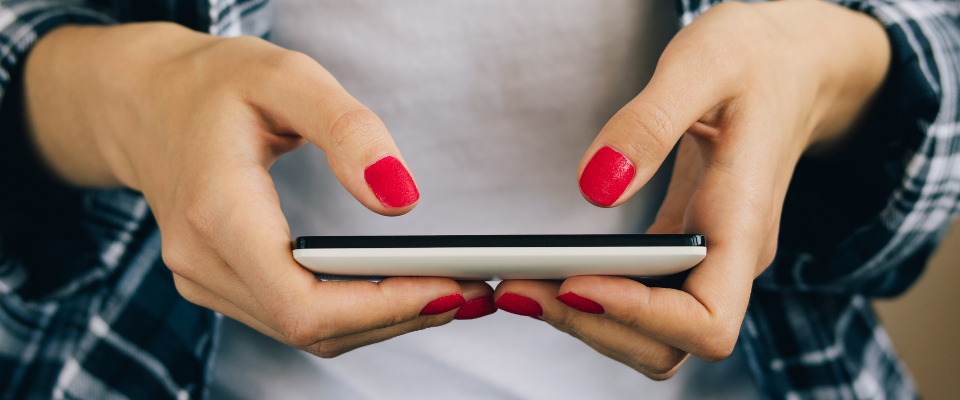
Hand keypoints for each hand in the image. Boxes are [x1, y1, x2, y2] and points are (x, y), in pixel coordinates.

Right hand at [23, 22, 495, 356]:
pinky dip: (353, 312)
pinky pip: (294, 318)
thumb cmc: (215, 84)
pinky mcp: (218, 284)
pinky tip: (399, 288)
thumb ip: (349, 131)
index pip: (305, 303)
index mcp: (217, 213)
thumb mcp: (285, 77)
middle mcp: (203, 262)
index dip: (385, 308)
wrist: (145, 103)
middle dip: (401, 316)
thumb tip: (403, 201)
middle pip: (314, 329)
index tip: (452, 288)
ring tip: (452, 289)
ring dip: (384, 319)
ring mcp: (205, 281)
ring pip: (308, 333)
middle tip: (474, 290)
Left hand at [495, 0, 889, 377]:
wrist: (794, 65)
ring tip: (517, 285)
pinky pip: (639, 300)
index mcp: (745, 223)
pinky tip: (546, 272)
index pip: (708, 320)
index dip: (642, 316)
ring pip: (651, 334)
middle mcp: (731, 258)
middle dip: (592, 326)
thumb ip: (650, 123)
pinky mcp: (685, 249)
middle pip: (670, 345)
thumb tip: (596, 189)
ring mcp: (709, 259)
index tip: (576, 282)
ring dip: (584, 322)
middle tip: (516, 288)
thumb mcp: (705, 63)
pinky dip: (590, 297)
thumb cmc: (757, 59)